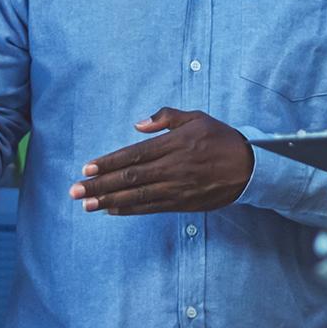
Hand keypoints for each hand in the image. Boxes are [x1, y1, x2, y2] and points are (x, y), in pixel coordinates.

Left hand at [69, 108, 253, 214]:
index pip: (133, 154)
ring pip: (137, 195)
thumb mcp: (196, 117)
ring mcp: (177, 188)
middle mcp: (172, 167)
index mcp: (173, 144)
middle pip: (129, 177)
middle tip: (75, 190)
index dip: (108, 163)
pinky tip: (112, 210)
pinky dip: (130, 209)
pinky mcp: (183, 203)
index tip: (86, 168)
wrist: (250, 168)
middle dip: (100, 185)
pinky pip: (152, 207)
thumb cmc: (221, 138)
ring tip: (87, 204)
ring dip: (109, 200)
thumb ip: (166, 117)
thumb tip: (138, 124)